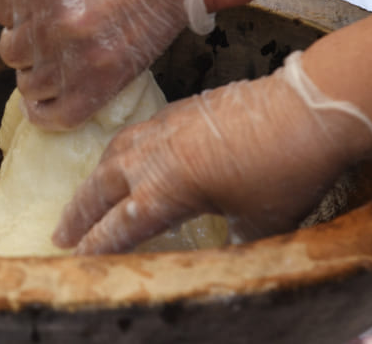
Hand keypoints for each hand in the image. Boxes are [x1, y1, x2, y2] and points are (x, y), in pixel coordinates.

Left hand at [0, 0, 210, 129]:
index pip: (1, 10)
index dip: (18, 8)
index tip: (35, 7)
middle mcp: (49, 19)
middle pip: (10, 48)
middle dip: (26, 40)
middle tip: (50, 32)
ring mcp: (74, 55)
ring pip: (27, 82)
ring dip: (37, 73)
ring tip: (56, 62)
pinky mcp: (101, 82)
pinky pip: (54, 114)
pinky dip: (45, 112)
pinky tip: (46, 101)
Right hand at [52, 51, 371, 253]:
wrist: (309, 109)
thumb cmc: (286, 170)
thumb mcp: (260, 222)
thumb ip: (233, 242)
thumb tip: (226, 257)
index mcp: (167, 189)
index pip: (119, 226)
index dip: (97, 247)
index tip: (76, 262)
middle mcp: (155, 156)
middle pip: (102, 187)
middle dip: (80, 214)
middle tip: (62, 234)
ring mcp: (166, 127)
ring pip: (114, 154)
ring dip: (95, 179)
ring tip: (87, 196)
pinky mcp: (181, 109)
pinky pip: (135, 133)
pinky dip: (120, 152)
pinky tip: (127, 157)